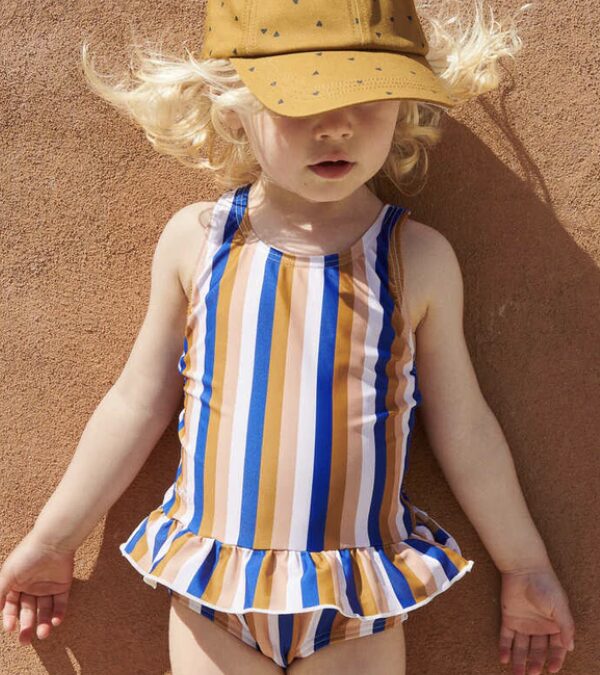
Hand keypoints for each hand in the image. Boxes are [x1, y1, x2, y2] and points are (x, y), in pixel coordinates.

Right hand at [0, 530, 74, 644]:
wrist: (53, 542)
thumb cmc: (27, 556)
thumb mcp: (7, 575)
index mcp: (16, 583)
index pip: (11, 606)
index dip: (10, 618)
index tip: (10, 628)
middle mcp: (31, 586)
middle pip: (28, 610)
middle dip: (26, 625)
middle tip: (25, 641)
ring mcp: (47, 586)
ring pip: (44, 609)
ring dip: (43, 623)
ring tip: (43, 634)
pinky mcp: (62, 585)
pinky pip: (60, 603)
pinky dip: (58, 613)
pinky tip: (55, 622)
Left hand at [499, 566, 574, 673]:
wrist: (524, 569)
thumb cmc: (546, 585)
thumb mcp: (560, 606)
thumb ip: (566, 627)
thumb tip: (570, 647)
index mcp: (555, 625)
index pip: (557, 648)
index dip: (555, 659)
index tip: (552, 669)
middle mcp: (539, 627)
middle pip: (538, 650)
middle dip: (536, 663)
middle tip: (533, 673)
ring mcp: (524, 623)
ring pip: (522, 647)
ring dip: (520, 660)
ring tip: (518, 674)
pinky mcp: (509, 618)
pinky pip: (506, 636)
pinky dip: (505, 648)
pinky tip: (503, 659)